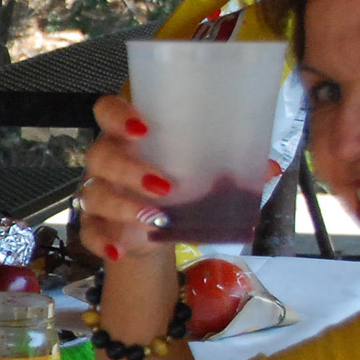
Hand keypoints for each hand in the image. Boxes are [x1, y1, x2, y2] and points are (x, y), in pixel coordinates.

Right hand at [79, 96, 282, 266]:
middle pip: (101, 155)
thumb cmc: (178, 186)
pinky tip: (119, 249)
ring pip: (94, 194)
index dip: (118, 116)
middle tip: (164, 185)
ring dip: (123, 206)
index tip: (142, 129)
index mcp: (128, 136)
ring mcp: (97, 191)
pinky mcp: (95, 224)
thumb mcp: (202, 173)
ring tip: (155, 218)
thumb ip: (230, 168)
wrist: (157, 228)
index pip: (107, 111)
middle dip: (129, 170)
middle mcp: (107, 159)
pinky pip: (89, 231)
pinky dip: (103, 241)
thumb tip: (269, 167)